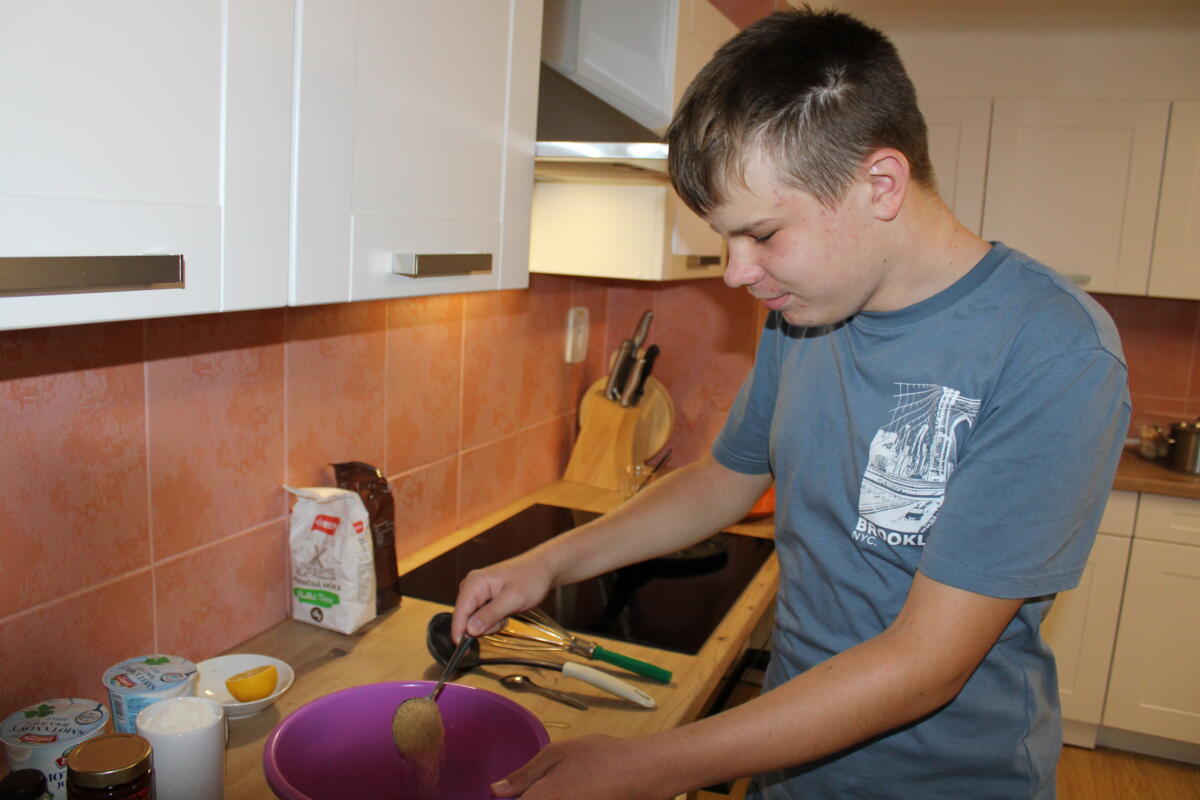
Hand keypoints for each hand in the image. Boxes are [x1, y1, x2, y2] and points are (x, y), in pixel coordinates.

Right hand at [450, 551, 555, 641]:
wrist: (542, 569)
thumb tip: (470, 630)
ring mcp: (477, 591)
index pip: (459, 612)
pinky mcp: (483, 597)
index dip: (459, 633)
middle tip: (503, 619)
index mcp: (475, 583)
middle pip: (466, 618)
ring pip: (475, 620)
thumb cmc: (531, 579)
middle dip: (484, 626)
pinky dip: (494, 620)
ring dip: (491, 623)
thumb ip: (490, 615)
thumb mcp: (513, 599)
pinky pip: (482, 617)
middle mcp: (472, 586)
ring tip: (507, 612)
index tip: (463, 651)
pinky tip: (505, 611)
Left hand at [490, 734, 670, 799]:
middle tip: (540, 788)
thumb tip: (495, 790)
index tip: (508, 794)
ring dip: (548, 798)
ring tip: (566, 786)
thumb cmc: (601, 757)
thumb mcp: (558, 754)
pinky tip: (576, 791)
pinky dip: (566, 799)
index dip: (510, 799)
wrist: (642, 772)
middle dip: (531, 797)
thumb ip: (524, 774)